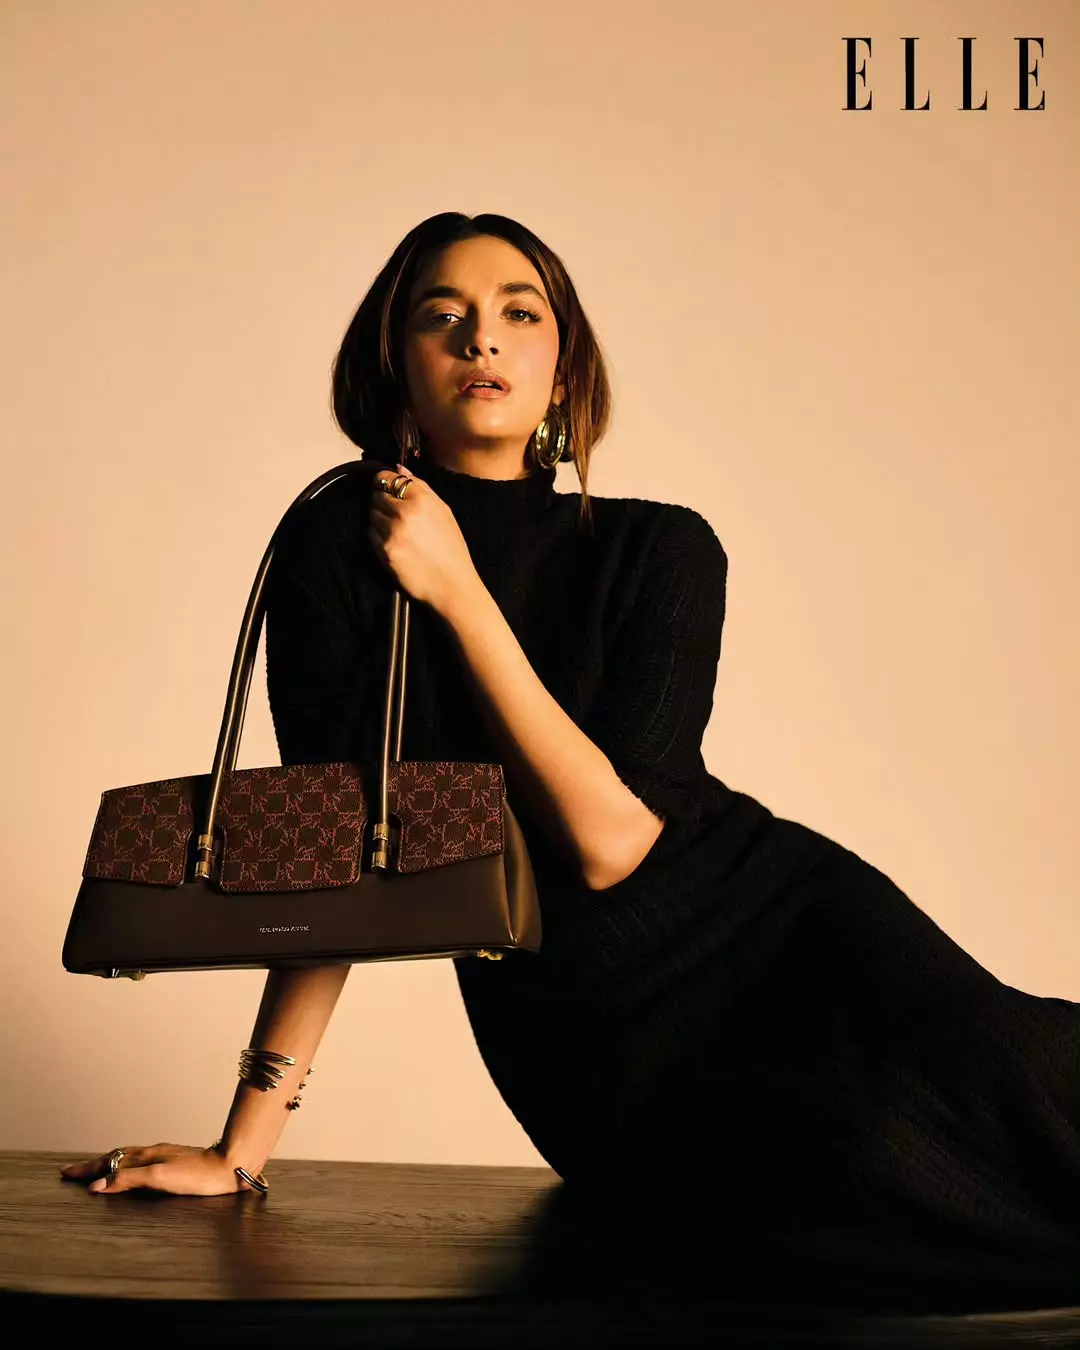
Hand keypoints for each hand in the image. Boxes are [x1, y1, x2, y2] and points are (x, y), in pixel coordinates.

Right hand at [59, 1143, 246, 1195]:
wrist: (231, 1167)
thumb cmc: (199, 1175)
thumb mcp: (160, 1178)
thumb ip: (129, 1180)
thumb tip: (97, 1186)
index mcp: (146, 1156)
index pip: (108, 1162)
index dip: (86, 1169)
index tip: (65, 1173)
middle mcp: (153, 1154)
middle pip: (115, 1157)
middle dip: (92, 1166)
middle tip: (71, 1172)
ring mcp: (164, 1157)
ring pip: (128, 1158)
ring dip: (108, 1164)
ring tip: (94, 1170)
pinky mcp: (175, 1164)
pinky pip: (141, 1163)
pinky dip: (125, 1167)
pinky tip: (132, 1172)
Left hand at [367, 463, 478, 615]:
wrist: (452, 584)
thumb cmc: (452, 548)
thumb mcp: (443, 511)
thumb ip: (421, 487)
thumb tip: (398, 468)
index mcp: (422, 498)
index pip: (389, 478)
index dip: (384, 481)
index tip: (384, 487)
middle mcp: (404, 511)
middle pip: (377, 496)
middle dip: (382, 502)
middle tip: (394, 515)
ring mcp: (392, 531)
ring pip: (372, 515)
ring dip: (379, 520)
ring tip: (397, 532)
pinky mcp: (385, 550)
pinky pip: (371, 534)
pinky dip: (378, 537)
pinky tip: (394, 544)